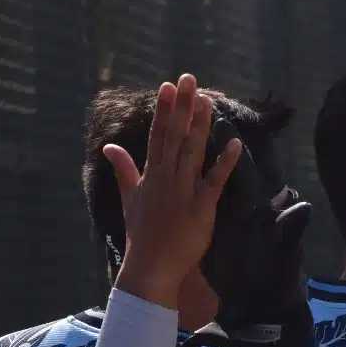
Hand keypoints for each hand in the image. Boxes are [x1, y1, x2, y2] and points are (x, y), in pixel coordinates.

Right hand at [106, 74, 242, 306]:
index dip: (164, 110)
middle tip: (188, 78)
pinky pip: (214, 182)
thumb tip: (110, 146)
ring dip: (200, 126)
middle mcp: (165, 179)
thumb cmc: (141, 235)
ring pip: (192, 152)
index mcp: (151, 176)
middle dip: (181, 107)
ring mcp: (183, 192)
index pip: (157, 135)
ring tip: (206, 100)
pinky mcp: (200, 209)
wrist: (150, 268)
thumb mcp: (129, 198)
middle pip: (175, 137)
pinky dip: (225, 163)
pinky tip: (235, 143)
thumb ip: (123, 170)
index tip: (168, 86)